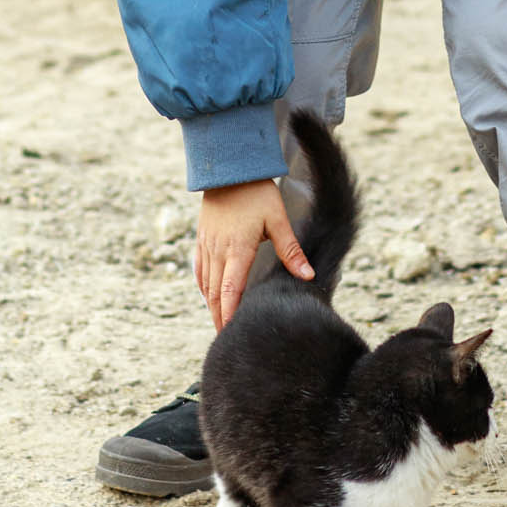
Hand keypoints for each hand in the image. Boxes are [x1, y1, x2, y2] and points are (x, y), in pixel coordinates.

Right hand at [195, 177, 312, 329]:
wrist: (228, 167)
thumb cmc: (256, 192)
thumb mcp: (277, 219)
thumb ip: (290, 250)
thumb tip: (307, 276)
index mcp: (238, 250)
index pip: (231, 291)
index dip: (229, 315)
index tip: (230, 334)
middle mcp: (218, 251)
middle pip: (216, 293)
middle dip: (219, 317)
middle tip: (224, 339)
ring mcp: (207, 245)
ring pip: (207, 284)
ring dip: (212, 305)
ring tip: (218, 325)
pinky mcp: (202, 238)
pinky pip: (200, 269)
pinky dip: (204, 287)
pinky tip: (209, 296)